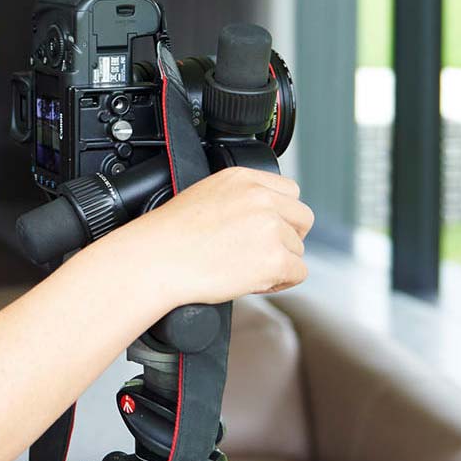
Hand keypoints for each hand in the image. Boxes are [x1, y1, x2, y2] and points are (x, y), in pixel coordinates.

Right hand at [95, 166, 313, 315]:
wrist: (158, 259)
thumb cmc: (170, 235)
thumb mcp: (206, 194)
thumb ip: (240, 198)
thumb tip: (259, 218)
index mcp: (244, 178)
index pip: (289, 191)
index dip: (281, 214)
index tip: (269, 229)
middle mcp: (261, 198)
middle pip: (302, 218)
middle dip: (288, 237)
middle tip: (265, 252)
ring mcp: (270, 227)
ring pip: (297, 249)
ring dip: (279, 261)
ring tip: (246, 268)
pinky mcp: (274, 258)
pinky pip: (298, 272)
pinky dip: (281, 281)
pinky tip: (256, 281)